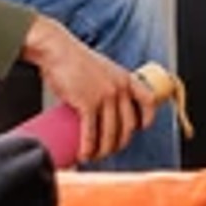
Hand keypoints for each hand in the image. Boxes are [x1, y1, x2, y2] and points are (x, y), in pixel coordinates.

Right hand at [18, 16, 151, 163]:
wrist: (56, 50)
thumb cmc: (73, 60)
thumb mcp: (101, 69)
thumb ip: (105, 85)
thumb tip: (100, 107)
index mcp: (126, 78)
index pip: (149, 101)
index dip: (147, 118)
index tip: (139, 129)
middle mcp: (120, 88)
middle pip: (128, 126)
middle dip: (119, 144)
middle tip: (108, 150)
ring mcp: (105, 96)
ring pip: (111, 134)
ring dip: (103, 151)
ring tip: (93, 156)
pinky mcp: (88, 103)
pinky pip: (92, 133)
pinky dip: (88, 148)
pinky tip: (84, 155)